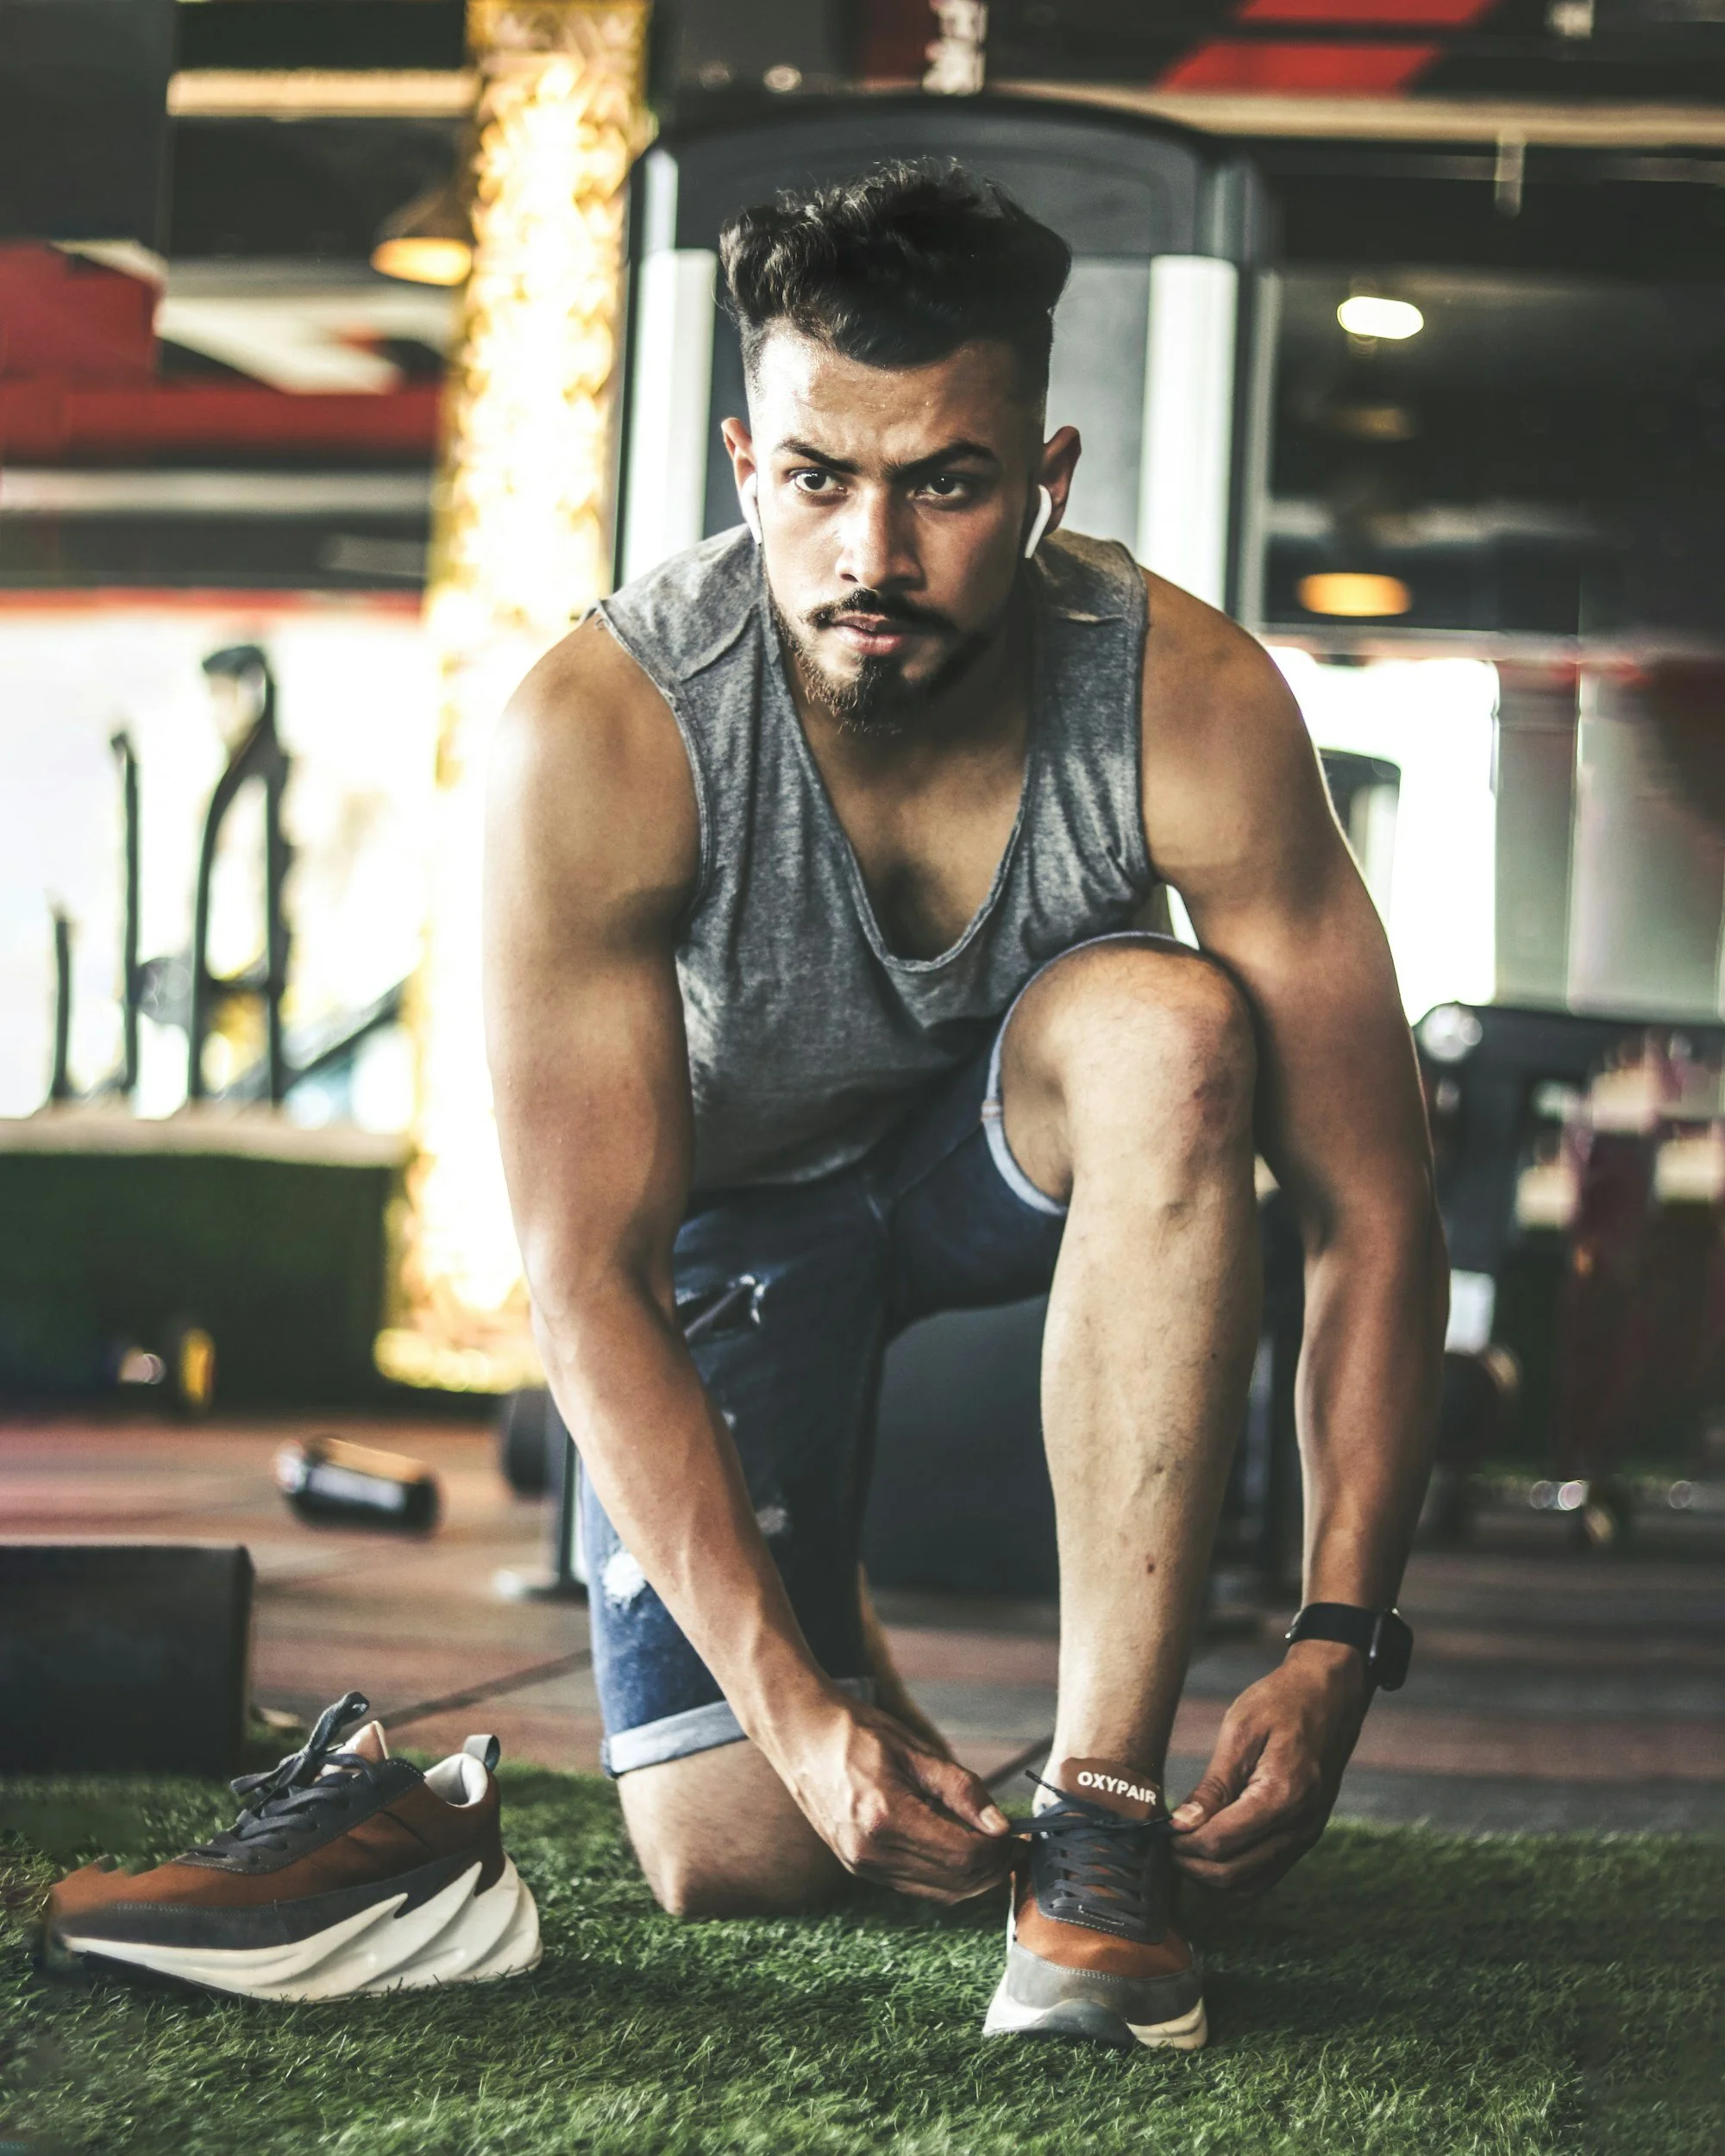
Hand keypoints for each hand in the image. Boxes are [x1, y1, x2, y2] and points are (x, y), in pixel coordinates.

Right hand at [778, 1694, 1013, 1903]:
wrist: (800, 1735)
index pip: (965, 1855)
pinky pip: (916, 1886)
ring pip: (939, 1892)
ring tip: (994, 1847)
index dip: (1001, 1851)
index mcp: (887, 1818)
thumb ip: (961, 1789)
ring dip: (974, 1877)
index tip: (1022, 1834)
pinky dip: (946, 1876)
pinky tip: (959, 1849)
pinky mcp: (858, 1867)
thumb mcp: (915, 1750)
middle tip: (1016, 1844)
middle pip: (956, 1882)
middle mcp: (872, 1853)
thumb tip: (1001, 1826)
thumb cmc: (857, 1732)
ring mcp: (862, 1866)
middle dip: (994, 1868)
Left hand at [1170, 1640, 1368, 1895]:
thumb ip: (1213, 1784)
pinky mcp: (1305, 1837)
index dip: (1183, 1843)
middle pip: (1232, 1874)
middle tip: (1166, 1842)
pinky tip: (1212, 1849)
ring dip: (1210, 1876)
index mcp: (1283, 1796)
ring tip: (1184, 1847)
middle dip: (1191, 1864)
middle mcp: (1300, 1827)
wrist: (1330, 1697)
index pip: (1221, 1842)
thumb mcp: (1240, 1731)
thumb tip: (1181, 1824)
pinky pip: (1265, 1876)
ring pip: (1248, 1886)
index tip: (1161, 1829)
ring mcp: (1306, 1836)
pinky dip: (1234, 1875)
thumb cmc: (1282, 1704)